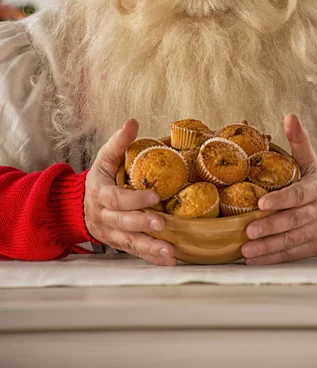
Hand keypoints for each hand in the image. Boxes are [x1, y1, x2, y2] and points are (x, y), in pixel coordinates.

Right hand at [84, 120, 175, 265]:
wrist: (79, 205)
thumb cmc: (100, 178)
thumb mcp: (104, 158)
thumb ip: (118, 142)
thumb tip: (132, 122)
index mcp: (100, 193)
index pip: (116, 198)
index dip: (134, 199)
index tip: (154, 197)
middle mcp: (103, 216)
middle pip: (121, 222)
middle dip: (141, 224)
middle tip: (161, 224)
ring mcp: (110, 232)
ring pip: (129, 242)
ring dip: (150, 248)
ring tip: (169, 251)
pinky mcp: (119, 243)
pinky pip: (135, 252)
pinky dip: (152, 257)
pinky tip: (169, 260)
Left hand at [242, 114, 316, 264]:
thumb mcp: (311, 163)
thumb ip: (299, 142)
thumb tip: (290, 117)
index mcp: (315, 190)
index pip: (297, 196)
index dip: (280, 200)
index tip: (262, 203)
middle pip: (293, 221)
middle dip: (270, 227)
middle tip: (249, 230)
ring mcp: (316, 233)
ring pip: (291, 241)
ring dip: (268, 247)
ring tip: (247, 248)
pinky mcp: (312, 248)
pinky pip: (291, 255)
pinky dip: (273, 258)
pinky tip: (254, 259)